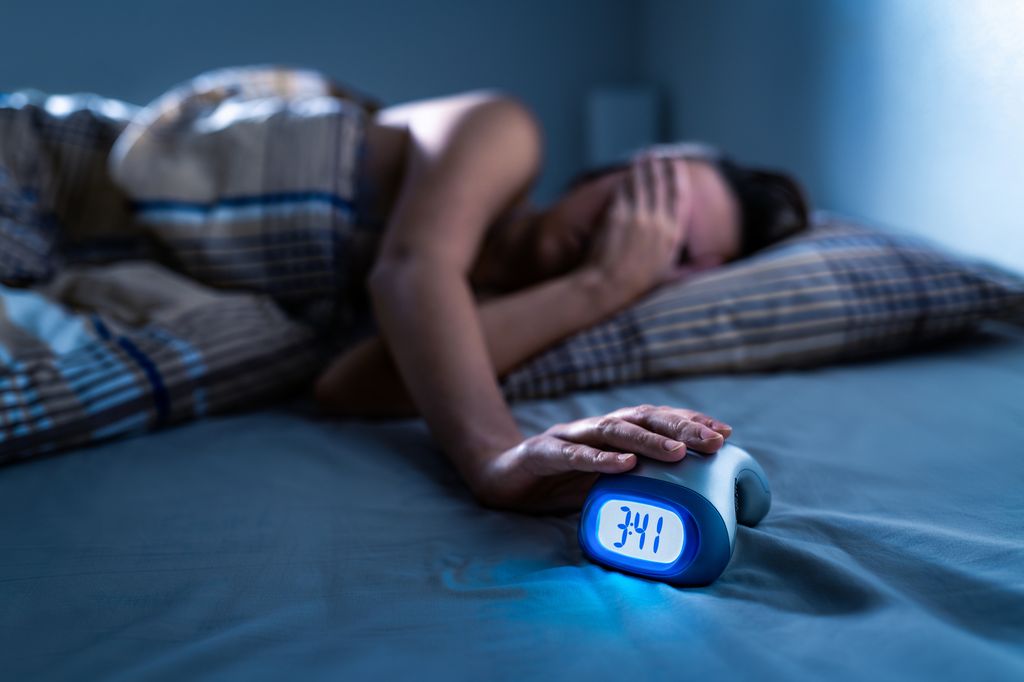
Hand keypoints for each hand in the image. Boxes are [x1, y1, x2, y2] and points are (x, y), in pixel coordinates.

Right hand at [468, 404, 731, 513]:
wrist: (497, 481)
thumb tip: (683, 495)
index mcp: (609, 434)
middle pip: (642, 419)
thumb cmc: (555, 483)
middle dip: (681, 427)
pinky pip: (573, 454)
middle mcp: (592, 428)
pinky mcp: (541, 454)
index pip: (655, 420)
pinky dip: (599, 459)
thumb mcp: (601, 483)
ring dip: (648, 440)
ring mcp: (566, 437)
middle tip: (714, 441)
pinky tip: (624, 465)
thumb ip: (633, 480)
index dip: (688, 422)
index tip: (724, 433)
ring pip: (612, 430)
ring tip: (678, 453)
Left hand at [581, 154, 693, 303]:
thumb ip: (696, 267)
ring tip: (644, 156)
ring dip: (644, 167)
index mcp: (672, 234)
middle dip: (661, 166)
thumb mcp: (673, 278)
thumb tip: (719, 260)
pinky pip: (624, 190)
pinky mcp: (616, 215)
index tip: (678, 164)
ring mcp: (636, 216)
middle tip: (659, 154)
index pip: (679, 196)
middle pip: (660, 185)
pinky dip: (627, 179)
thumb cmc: (639, 286)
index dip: (678, 177)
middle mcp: (657, 221)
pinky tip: (628, 173)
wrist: (608, 286)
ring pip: (642, 183)